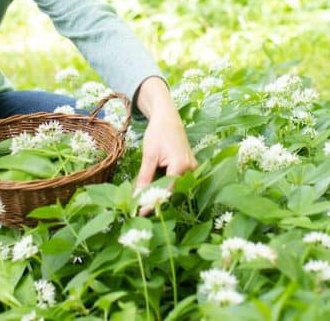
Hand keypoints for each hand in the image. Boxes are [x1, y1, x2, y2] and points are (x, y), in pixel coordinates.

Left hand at [133, 77, 197, 213]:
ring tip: (143, 201)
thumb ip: (144, 178)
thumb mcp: (149, 155)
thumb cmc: (158, 132)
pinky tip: (152, 190)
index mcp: (181, 165)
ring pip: (175, 187)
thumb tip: (137, 197)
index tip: (140, 212)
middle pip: (172, 191)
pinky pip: (177, 181)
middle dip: (156, 200)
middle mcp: (191, 169)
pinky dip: (165, 185)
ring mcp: (192, 169)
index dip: (153, 203)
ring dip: (160, 193)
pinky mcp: (189, 167)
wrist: (168, 117)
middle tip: (138, 209)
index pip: (167, 191)